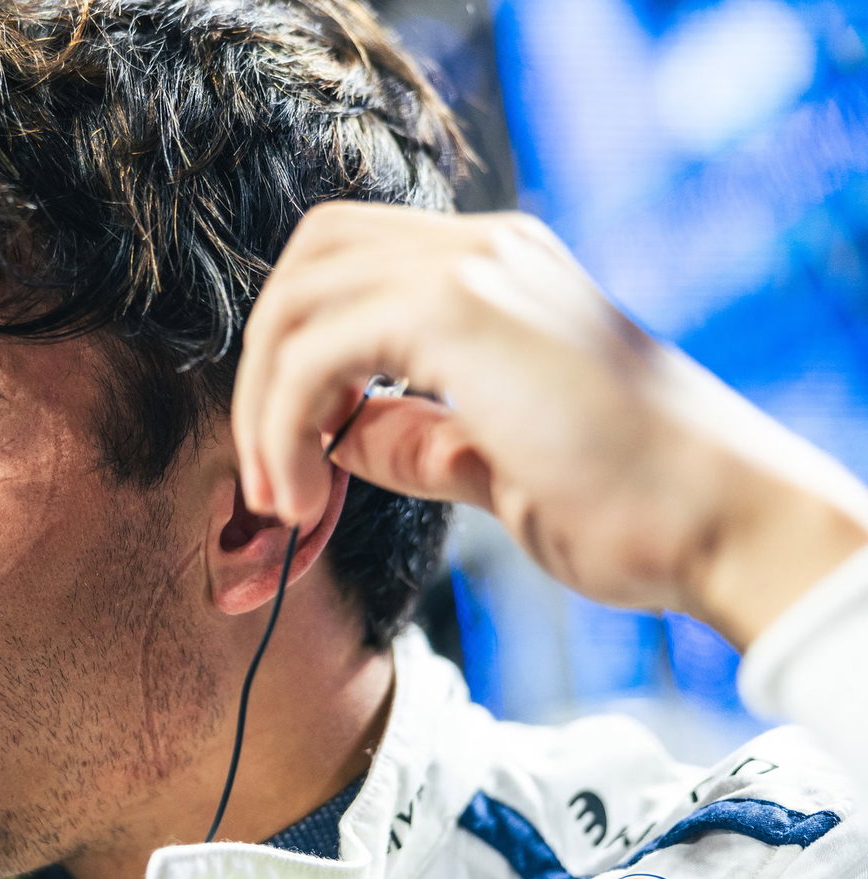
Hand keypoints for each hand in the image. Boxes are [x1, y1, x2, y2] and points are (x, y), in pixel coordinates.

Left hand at [233, 202, 867, 647]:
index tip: (293, 463)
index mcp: (497, 270)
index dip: (295, 356)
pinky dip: (280, 423)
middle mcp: (483, 248)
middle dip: (260, 371)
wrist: (725, 522)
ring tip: (282, 500)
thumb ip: (413, 437)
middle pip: (308, 262)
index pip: (349, 266)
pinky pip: (312, 350)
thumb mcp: (493, 462)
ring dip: (261, 406)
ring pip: (295, 300)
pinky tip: (304, 494)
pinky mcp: (463, 307)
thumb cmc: (632, 503)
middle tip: (269, 480)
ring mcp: (475, 266)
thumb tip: (339, 435)